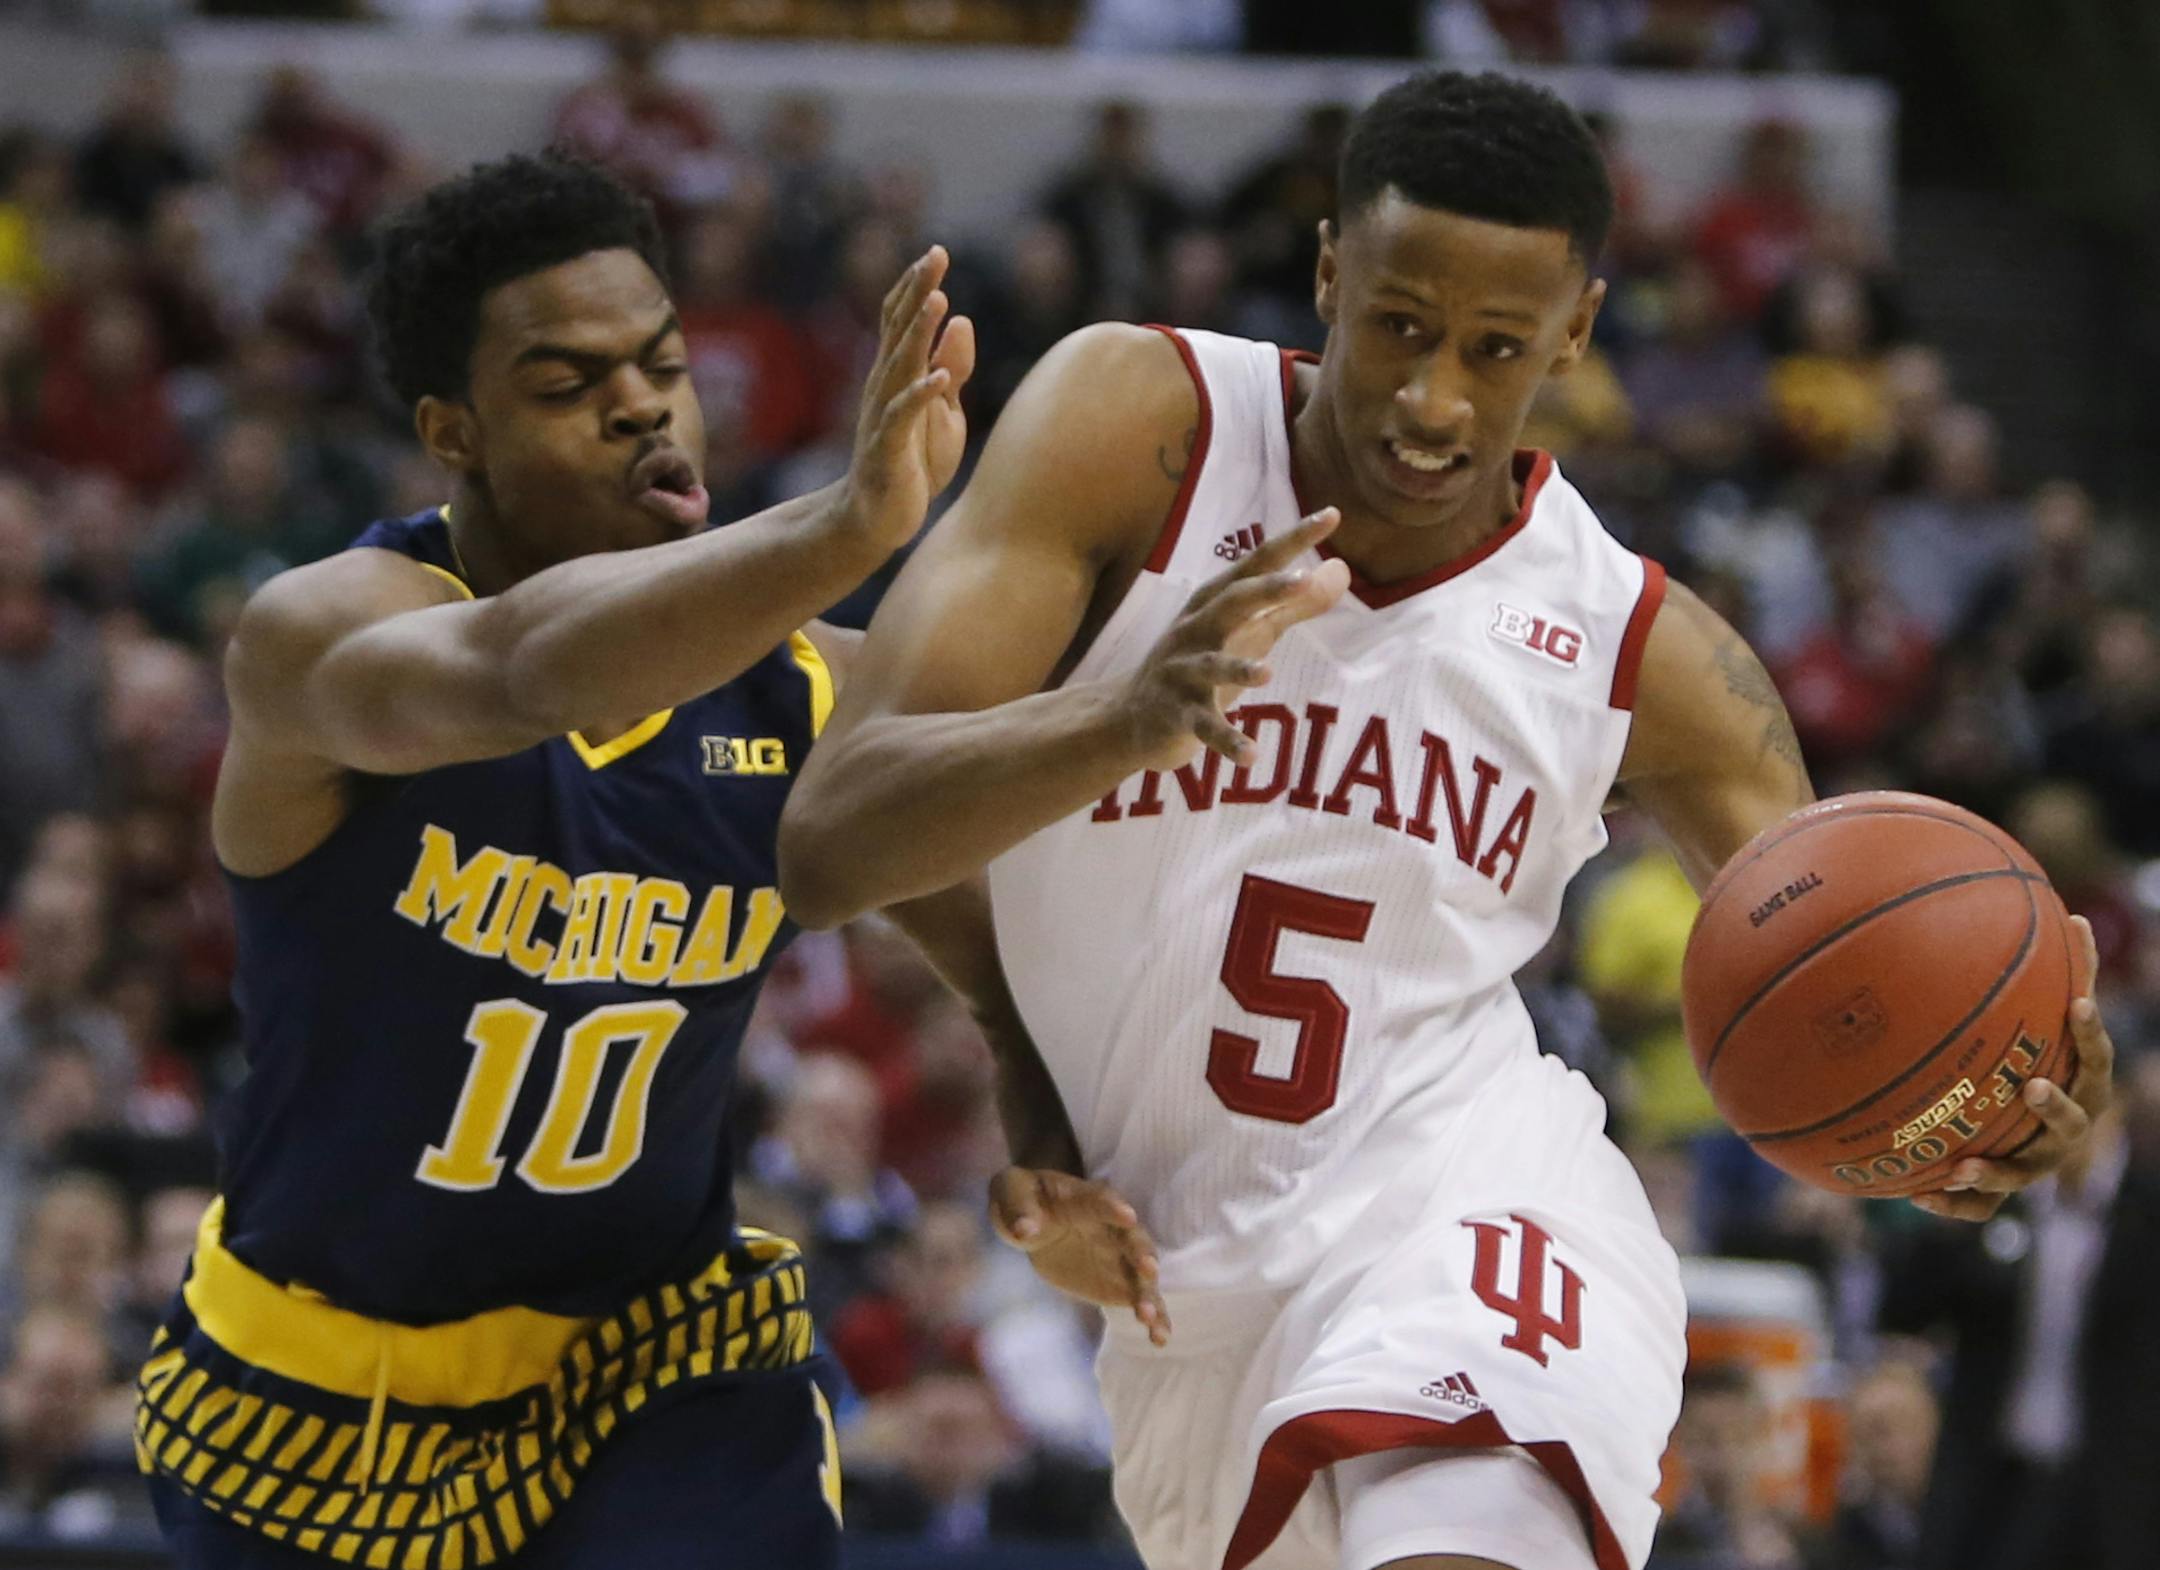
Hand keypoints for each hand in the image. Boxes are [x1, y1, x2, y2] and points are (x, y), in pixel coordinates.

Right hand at [840, 245, 977, 554]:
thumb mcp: (943, 411)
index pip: (902, 321)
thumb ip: (953, 367)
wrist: (877, 518)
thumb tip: (961, 319)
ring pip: (899, 366)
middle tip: (935, 255)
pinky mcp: (889, 450)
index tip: (936, 252)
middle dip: (918, 292)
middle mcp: (884, 387)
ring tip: (938, 300)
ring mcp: (884, 416)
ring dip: (918, 333)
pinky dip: (921, 396)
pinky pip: (903, 418)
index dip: (917, 286)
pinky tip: (940, 378)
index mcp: (897, 375)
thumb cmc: (913, 462)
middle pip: (900, 330)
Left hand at [989, 1167, 1171, 1346]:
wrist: (1034, 1219)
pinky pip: (1140, 1299)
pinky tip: (1160, 1338)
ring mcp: (1120, 1256)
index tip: (1127, 1216)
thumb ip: (1019, 1209)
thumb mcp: (1012, 1193)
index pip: (1101, 1201)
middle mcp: (1113, 1226)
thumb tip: (1023, 1228)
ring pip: (1142, 1274)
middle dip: (1141, 1252)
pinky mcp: (1120, 1284)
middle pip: (1132, 1238)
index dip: (1113, 1208)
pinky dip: (1154, 1317)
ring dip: (1148, 1294)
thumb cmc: (1023, 1197)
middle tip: (1148, 1268)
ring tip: (1148, 1318)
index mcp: (1086, 1198)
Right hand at [1115, 508, 1349, 770]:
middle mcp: (1196, 630)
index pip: (1257, 566)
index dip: (1292, 541)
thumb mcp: (1246, 631)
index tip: (1331, 515)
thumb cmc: (1200, 663)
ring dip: (1236, 668)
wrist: (1129, 717)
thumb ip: (1292, 605)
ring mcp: (1182, 672)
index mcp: (1215, 604)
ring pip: (1210, 667)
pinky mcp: (1177, 715)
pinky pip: (1204, 727)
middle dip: (1264, 591)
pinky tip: (1252, 756)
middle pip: (1230, 604)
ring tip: (1266, 674)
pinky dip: (1227, 741)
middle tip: (1302, 580)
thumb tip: (1341, 569)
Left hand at [1912, 915, 2116, 1220]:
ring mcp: (2037, 1163)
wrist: (2022, 1131)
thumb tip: (2075, 916)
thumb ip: (2066, 977)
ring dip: (1997, 1171)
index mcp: (2083, 1085)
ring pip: (2024, 1174)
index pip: (2096, 1058)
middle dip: (2055, 1108)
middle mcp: (2066, 1128)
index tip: (2079, 1004)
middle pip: (2073, 1123)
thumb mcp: (2050, 1022)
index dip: (2090, 1032)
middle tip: (2034, 1087)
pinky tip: (1917, 1195)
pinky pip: (1980, 1207)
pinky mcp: (2004, 1189)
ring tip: (1965, 1166)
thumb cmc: (2041, 1059)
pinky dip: (1954, 1204)